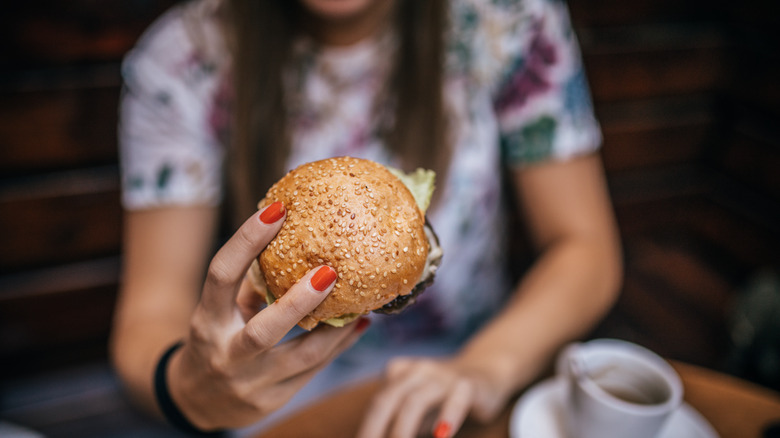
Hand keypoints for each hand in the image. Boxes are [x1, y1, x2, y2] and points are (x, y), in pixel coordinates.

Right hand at [166, 202, 368, 429]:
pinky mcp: (270, 402)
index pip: (221, 275)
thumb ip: (251, 283)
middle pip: (263, 331)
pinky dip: (337, 347)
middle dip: (299, 302)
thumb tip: (297, 237)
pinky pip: (312, 371)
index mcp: (207, 320)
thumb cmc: (216, 338)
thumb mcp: (220, 310)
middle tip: (331, 272)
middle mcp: (225, 354)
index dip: (246, 241)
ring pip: (301, 357)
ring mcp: (249, 383)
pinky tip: (357, 325)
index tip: (276, 210)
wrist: (195, 401)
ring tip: (362, 304)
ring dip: (335, 330)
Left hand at [357, 357, 509, 437]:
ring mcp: (442, 376)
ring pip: (416, 400)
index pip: (378, 403)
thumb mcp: (418, 411)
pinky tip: (440, 436)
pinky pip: (455, 400)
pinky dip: (446, 419)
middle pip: (388, 399)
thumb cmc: (444, 399)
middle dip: (377, 430)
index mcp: (399, 373)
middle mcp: (418, 371)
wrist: (487, 373)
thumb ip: (399, 424)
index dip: (367, 429)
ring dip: (403, 430)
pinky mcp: (468, 385)